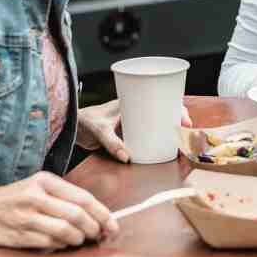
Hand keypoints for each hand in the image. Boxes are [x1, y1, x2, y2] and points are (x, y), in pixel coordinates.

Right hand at [0, 173, 118, 248]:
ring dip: (79, 239)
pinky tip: (63, 244)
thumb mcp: (36, 187)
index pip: (83, 198)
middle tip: (99, 235)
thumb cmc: (12, 199)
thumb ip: (62, 196)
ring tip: (81, 240)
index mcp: (45, 181)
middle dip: (94, 228)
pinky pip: (49, 243)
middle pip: (77, 215)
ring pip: (65, 231)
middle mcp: (36, 197)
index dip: (103, 214)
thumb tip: (95, 214)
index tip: (113, 225)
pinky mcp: (18, 235)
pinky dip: (61, 246)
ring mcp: (26, 216)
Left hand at [77, 100, 192, 162]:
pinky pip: (147, 135)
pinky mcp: (128, 134)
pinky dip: (157, 140)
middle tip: (187, 129)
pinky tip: (164, 147)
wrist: (70, 128)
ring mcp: (132, 122)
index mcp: (131, 102)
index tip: (184, 119)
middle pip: (163, 111)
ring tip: (180, 140)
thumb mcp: (99, 130)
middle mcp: (135, 110)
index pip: (159, 98)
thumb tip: (127, 158)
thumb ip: (112, 143)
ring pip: (157, 123)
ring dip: (168, 130)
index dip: (175, 107)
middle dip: (177, 118)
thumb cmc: (84, 121)